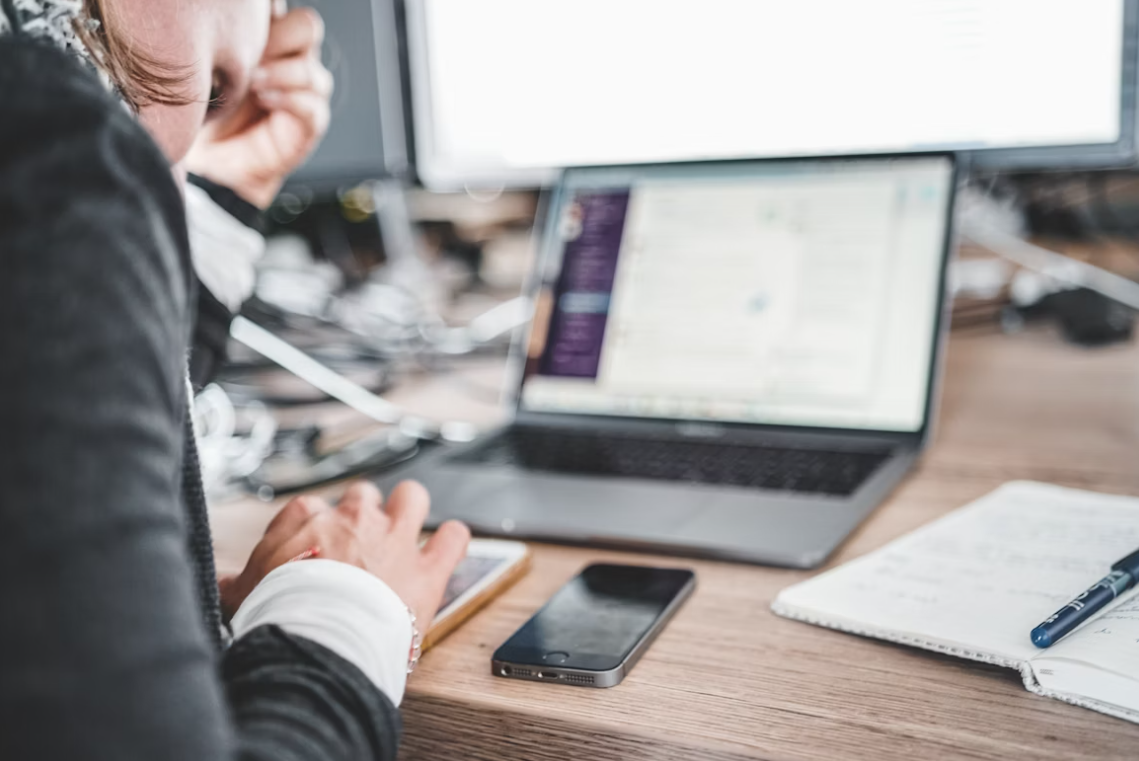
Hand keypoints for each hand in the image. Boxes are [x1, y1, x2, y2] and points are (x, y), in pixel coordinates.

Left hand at [185, 4, 333, 208]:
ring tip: (252, 83)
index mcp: (269, 40)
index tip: (240, 23)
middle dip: (279, 36)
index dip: (267, 10)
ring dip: (280, 72)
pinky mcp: (311, 121)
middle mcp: (292, 59)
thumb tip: (210, 19)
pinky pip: (312, 103)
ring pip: (311, 66)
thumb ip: (219, 46)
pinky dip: (287, 99)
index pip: (280, 9)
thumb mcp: (206, 72)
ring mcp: (306, 90)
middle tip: (250, 52)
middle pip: (307, 27)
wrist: (215, 160)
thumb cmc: (208, 112)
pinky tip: (264, 99)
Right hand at [219, 481, 470, 626]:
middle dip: (364, 513)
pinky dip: (453, 540)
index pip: (311, 510)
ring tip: (407, 527)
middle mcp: (355, 520)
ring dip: (411, 509)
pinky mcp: (428, 569)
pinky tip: (450, 544)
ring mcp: (395, 539)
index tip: (313, 549)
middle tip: (359, 541)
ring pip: (412, 498)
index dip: (314, 529)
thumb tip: (223, 581)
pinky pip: (453, 538)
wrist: (316, 639)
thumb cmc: (280, 614)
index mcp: (309, 520)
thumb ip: (236, 582)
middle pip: (363, 496)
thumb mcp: (243, 595)